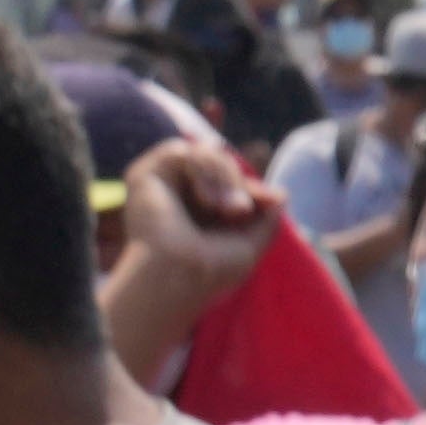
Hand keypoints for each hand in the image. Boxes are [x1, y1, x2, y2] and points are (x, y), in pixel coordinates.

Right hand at [95, 130, 273, 382]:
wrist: (182, 274)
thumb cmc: (213, 269)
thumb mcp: (251, 244)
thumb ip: (266, 218)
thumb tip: (281, 193)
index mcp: (200, 210)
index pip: (230, 180)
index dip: (250, 187)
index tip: (266, 202)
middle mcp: (179, 194)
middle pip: (219, 161)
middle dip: (237, 181)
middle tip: (240, 211)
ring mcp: (162, 184)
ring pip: (202, 152)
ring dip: (223, 176)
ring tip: (226, 209)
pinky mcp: (145, 175)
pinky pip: (181, 150)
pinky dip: (202, 170)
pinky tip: (205, 200)